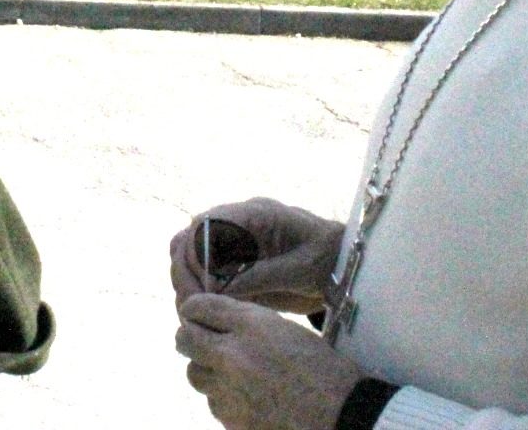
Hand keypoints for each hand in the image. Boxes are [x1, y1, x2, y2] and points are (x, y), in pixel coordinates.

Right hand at [169, 198, 344, 314]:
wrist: (343, 266)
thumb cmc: (328, 260)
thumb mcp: (301, 269)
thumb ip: (262, 276)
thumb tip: (219, 290)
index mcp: (255, 214)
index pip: (208, 223)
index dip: (200, 255)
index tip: (210, 290)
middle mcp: (236, 224)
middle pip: (189, 238)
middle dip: (185, 272)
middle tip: (193, 306)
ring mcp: (230, 242)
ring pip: (186, 254)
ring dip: (184, 283)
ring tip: (192, 313)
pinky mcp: (229, 263)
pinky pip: (199, 272)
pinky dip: (194, 291)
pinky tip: (200, 313)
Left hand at [175, 293, 363, 429]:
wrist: (341, 414)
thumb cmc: (325, 371)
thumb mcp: (288, 332)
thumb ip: (250, 327)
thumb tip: (222, 328)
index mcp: (251, 324)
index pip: (200, 306)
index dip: (193, 308)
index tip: (193, 312)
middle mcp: (233, 353)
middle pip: (185, 339)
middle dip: (189, 337)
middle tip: (198, 341)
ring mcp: (229, 388)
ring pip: (193, 374)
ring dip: (204, 370)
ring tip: (224, 372)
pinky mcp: (231, 418)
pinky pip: (212, 402)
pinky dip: (222, 399)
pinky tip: (243, 398)